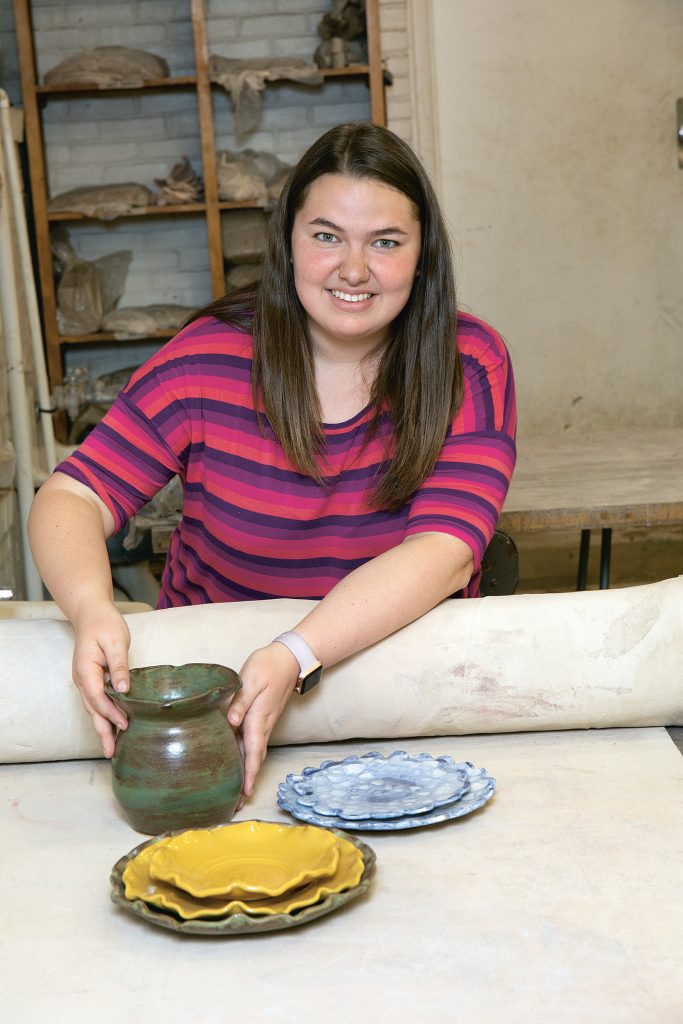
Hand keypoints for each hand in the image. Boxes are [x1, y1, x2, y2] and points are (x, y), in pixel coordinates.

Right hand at [71, 601, 131, 757]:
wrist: (92, 613)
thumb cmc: (105, 624)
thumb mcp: (115, 642)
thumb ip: (119, 666)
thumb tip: (123, 689)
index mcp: (85, 671)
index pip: (98, 698)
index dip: (111, 713)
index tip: (125, 725)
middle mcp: (82, 679)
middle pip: (92, 710)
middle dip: (102, 731)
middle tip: (111, 753)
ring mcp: (85, 681)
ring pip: (93, 709)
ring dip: (102, 728)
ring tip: (111, 749)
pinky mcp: (92, 680)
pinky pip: (97, 702)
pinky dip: (103, 716)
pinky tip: (112, 726)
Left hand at [228, 642, 298, 799]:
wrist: (289, 658)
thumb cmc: (268, 666)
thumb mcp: (252, 679)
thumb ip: (241, 701)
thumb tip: (231, 722)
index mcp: (258, 718)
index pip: (253, 752)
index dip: (249, 773)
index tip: (245, 794)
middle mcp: (262, 725)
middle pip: (254, 759)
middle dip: (247, 782)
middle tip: (237, 804)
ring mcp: (263, 722)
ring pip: (254, 753)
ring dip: (248, 772)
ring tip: (238, 792)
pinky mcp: (261, 717)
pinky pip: (254, 743)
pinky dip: (248, 758)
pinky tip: (239, 762)